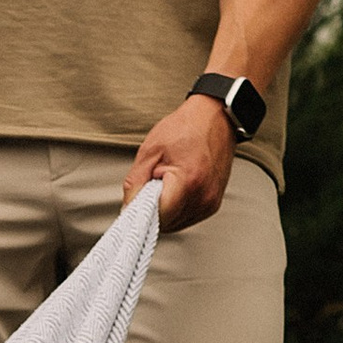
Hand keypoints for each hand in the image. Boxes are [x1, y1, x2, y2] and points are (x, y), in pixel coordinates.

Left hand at [124, 94, 234, 229]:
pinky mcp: (213, 205)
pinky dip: (176, 209)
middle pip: (166, 224)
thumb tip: (127, 208)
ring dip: (165, 211)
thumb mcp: (150, 151)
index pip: (158, 216)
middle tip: (150, 186)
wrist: (214, 118)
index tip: (135, 202)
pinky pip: (187, 218)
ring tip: (165, 184)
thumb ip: (134, 183)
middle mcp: (203, 198)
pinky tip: (175, 189)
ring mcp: (211, 203)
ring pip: (175, 224)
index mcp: (188, 182)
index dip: (142, 212)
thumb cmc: (184, 128)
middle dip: (152, 210)